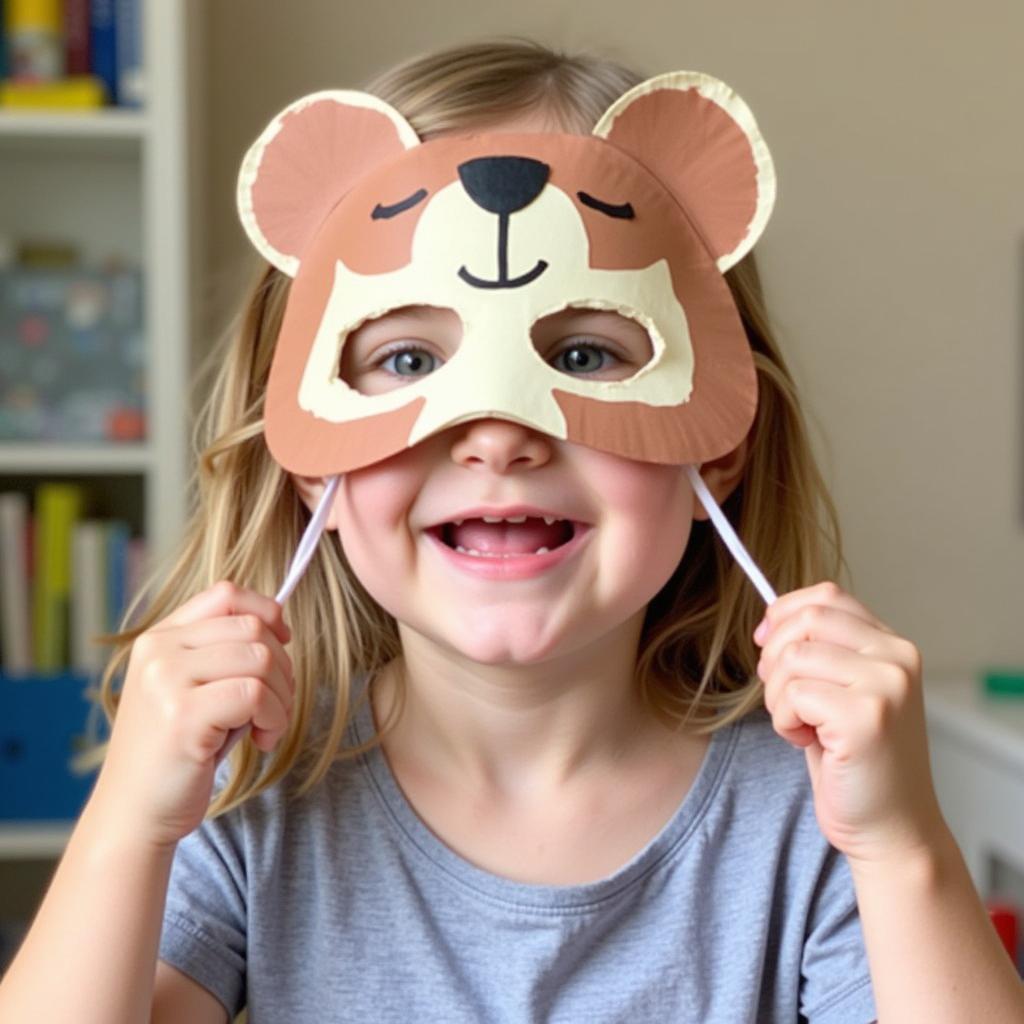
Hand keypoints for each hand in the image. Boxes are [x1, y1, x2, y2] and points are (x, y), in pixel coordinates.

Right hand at [88, 580, 294, 849]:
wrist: (134, 813)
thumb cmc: (176, 752)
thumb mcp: (193, 690)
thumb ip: (223, 653)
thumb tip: (279, 624)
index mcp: (159, 638)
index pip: (226, 594)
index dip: (267, 611)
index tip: (283, 641)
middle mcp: (158, 651)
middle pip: (253, 628)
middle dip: (283, 667)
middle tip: (275, 705)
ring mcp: (166, 681)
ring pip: (261, 659)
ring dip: (282, 697)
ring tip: (267, 727)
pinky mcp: (183, 715)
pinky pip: (257, 694)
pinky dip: (274, 718)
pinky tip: (262, 741)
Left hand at [754, 580, 946, 865]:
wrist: (890, 828)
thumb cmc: (857, 762)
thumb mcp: (843, 691)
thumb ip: (822, 651)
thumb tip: (771, 617)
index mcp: (893, 646)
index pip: (827, 596)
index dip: (784, 612)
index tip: (764, 639)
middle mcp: (897, 658)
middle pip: (806, 620)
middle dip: (774, 655)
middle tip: (780, 696)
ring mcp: (886, 686)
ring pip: (793, 658)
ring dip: (778, 697)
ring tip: (800, 726)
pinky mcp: (866, 717)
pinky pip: (793, 695)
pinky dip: (784, 721)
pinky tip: (808, 742)